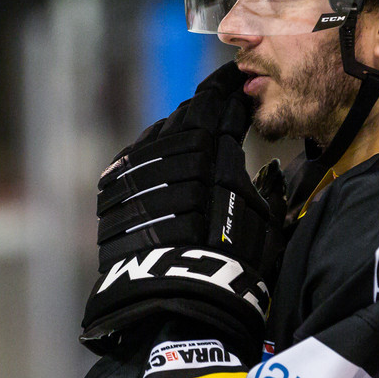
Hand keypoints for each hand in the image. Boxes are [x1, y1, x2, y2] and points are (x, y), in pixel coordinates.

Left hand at [81, 63, 283, 354]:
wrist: (174, 290)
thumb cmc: (232, 256)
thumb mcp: (264, 217)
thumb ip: (263, 184)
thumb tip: (263, 168)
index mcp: (214, 143)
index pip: (223, 102)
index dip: (233, 92)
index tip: (239, 87)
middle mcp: (173, 144)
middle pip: (190, 113)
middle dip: (206, 109)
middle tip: (218, 111)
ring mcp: (139, 161)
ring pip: (159, 132)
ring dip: (176, 133)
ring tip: (189, 141)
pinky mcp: (114, 183)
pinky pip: (135, 157)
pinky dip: (151, 156)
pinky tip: (158, 165)